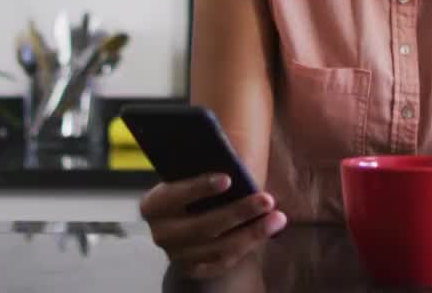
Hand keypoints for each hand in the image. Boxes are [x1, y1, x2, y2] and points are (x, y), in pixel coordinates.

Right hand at [141, 173, 287, 279]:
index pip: (175, 195)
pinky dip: (248, 246)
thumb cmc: (194, 190)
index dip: (200, 187)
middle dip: (239, 212)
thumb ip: (203, 168)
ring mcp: (177, 255)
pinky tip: (268, 231)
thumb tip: (235, 161)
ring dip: (252, 233)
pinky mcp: (194, 270)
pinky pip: (224, 261)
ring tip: (278, 218)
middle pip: (203, 226)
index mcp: (154, 205)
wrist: (184, 220)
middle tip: (267, 199)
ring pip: (218, 248)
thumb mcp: (189, 176)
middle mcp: (161, 233)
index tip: (229, 178)